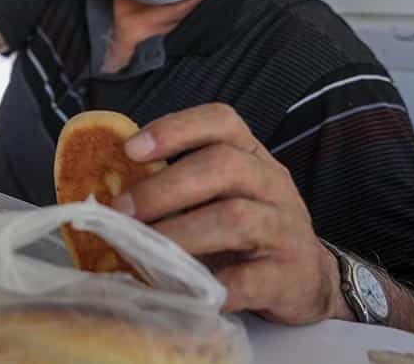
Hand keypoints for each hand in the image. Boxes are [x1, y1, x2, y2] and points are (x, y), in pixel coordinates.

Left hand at [114, 103, 343, 323]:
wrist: (308, 279)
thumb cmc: (247, 231)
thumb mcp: (220, 194)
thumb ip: (176, 183)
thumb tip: (105, 188)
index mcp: (251, 156)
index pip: (221, 122)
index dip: (175, 129)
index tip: (131, 149)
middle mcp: (272, 183)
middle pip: (223, 166)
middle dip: (164, 187)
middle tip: (122, 211)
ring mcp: (285, 229)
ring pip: (237, 218)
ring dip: (181, 233)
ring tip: (144, 249)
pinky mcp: (289, 277)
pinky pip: (250, 280)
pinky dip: (213, 286)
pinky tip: (184, 292)